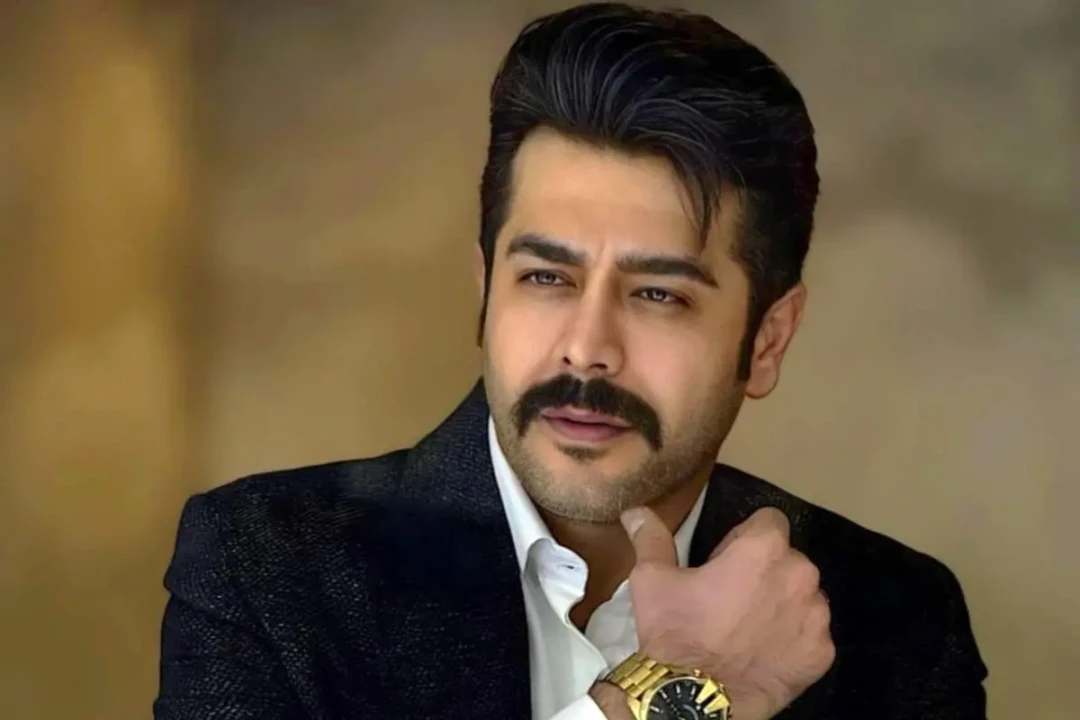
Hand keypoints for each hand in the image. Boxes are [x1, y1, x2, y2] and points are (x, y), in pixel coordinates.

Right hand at [620, 506, 834, 719]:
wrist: (693, 698)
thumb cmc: (674, 631)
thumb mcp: (652, 578)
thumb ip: (651, 537)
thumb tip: (636, 512)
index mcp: (763, 549)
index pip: (769, 521)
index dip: (744, 537)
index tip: (725, 561)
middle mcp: (800, 575)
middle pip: (788, 559)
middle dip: (765, 571)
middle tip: (731, 597)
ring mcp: (816, 617)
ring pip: (803, 596)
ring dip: (782, 603)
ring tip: (747, 627)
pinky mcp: (822, 653)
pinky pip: (811, 634)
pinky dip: (793, 640)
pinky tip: (763, 652)